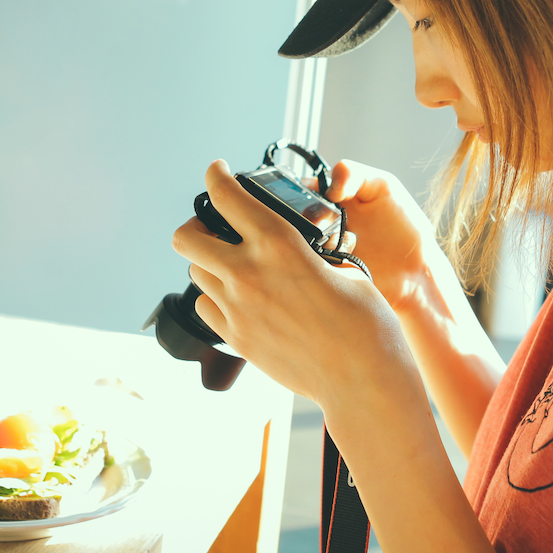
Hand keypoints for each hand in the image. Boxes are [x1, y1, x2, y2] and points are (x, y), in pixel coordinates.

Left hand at [171, 161, 421, 406]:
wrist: (364, 382)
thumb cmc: (366, 325)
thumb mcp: (344, 271)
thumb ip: (312, 257)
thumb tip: (303, 255)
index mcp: (279, 244)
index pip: (227, 196)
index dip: (216, 176)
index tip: (216, 170)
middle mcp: (248, 274)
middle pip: (186, 237)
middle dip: (196, 225)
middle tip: (215, 226)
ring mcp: (237, 310)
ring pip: (195, 273)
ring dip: (208, 263)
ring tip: (233, 265)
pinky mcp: (237, 340)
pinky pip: (208, 309)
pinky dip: (216, 298)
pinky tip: (240, 299)